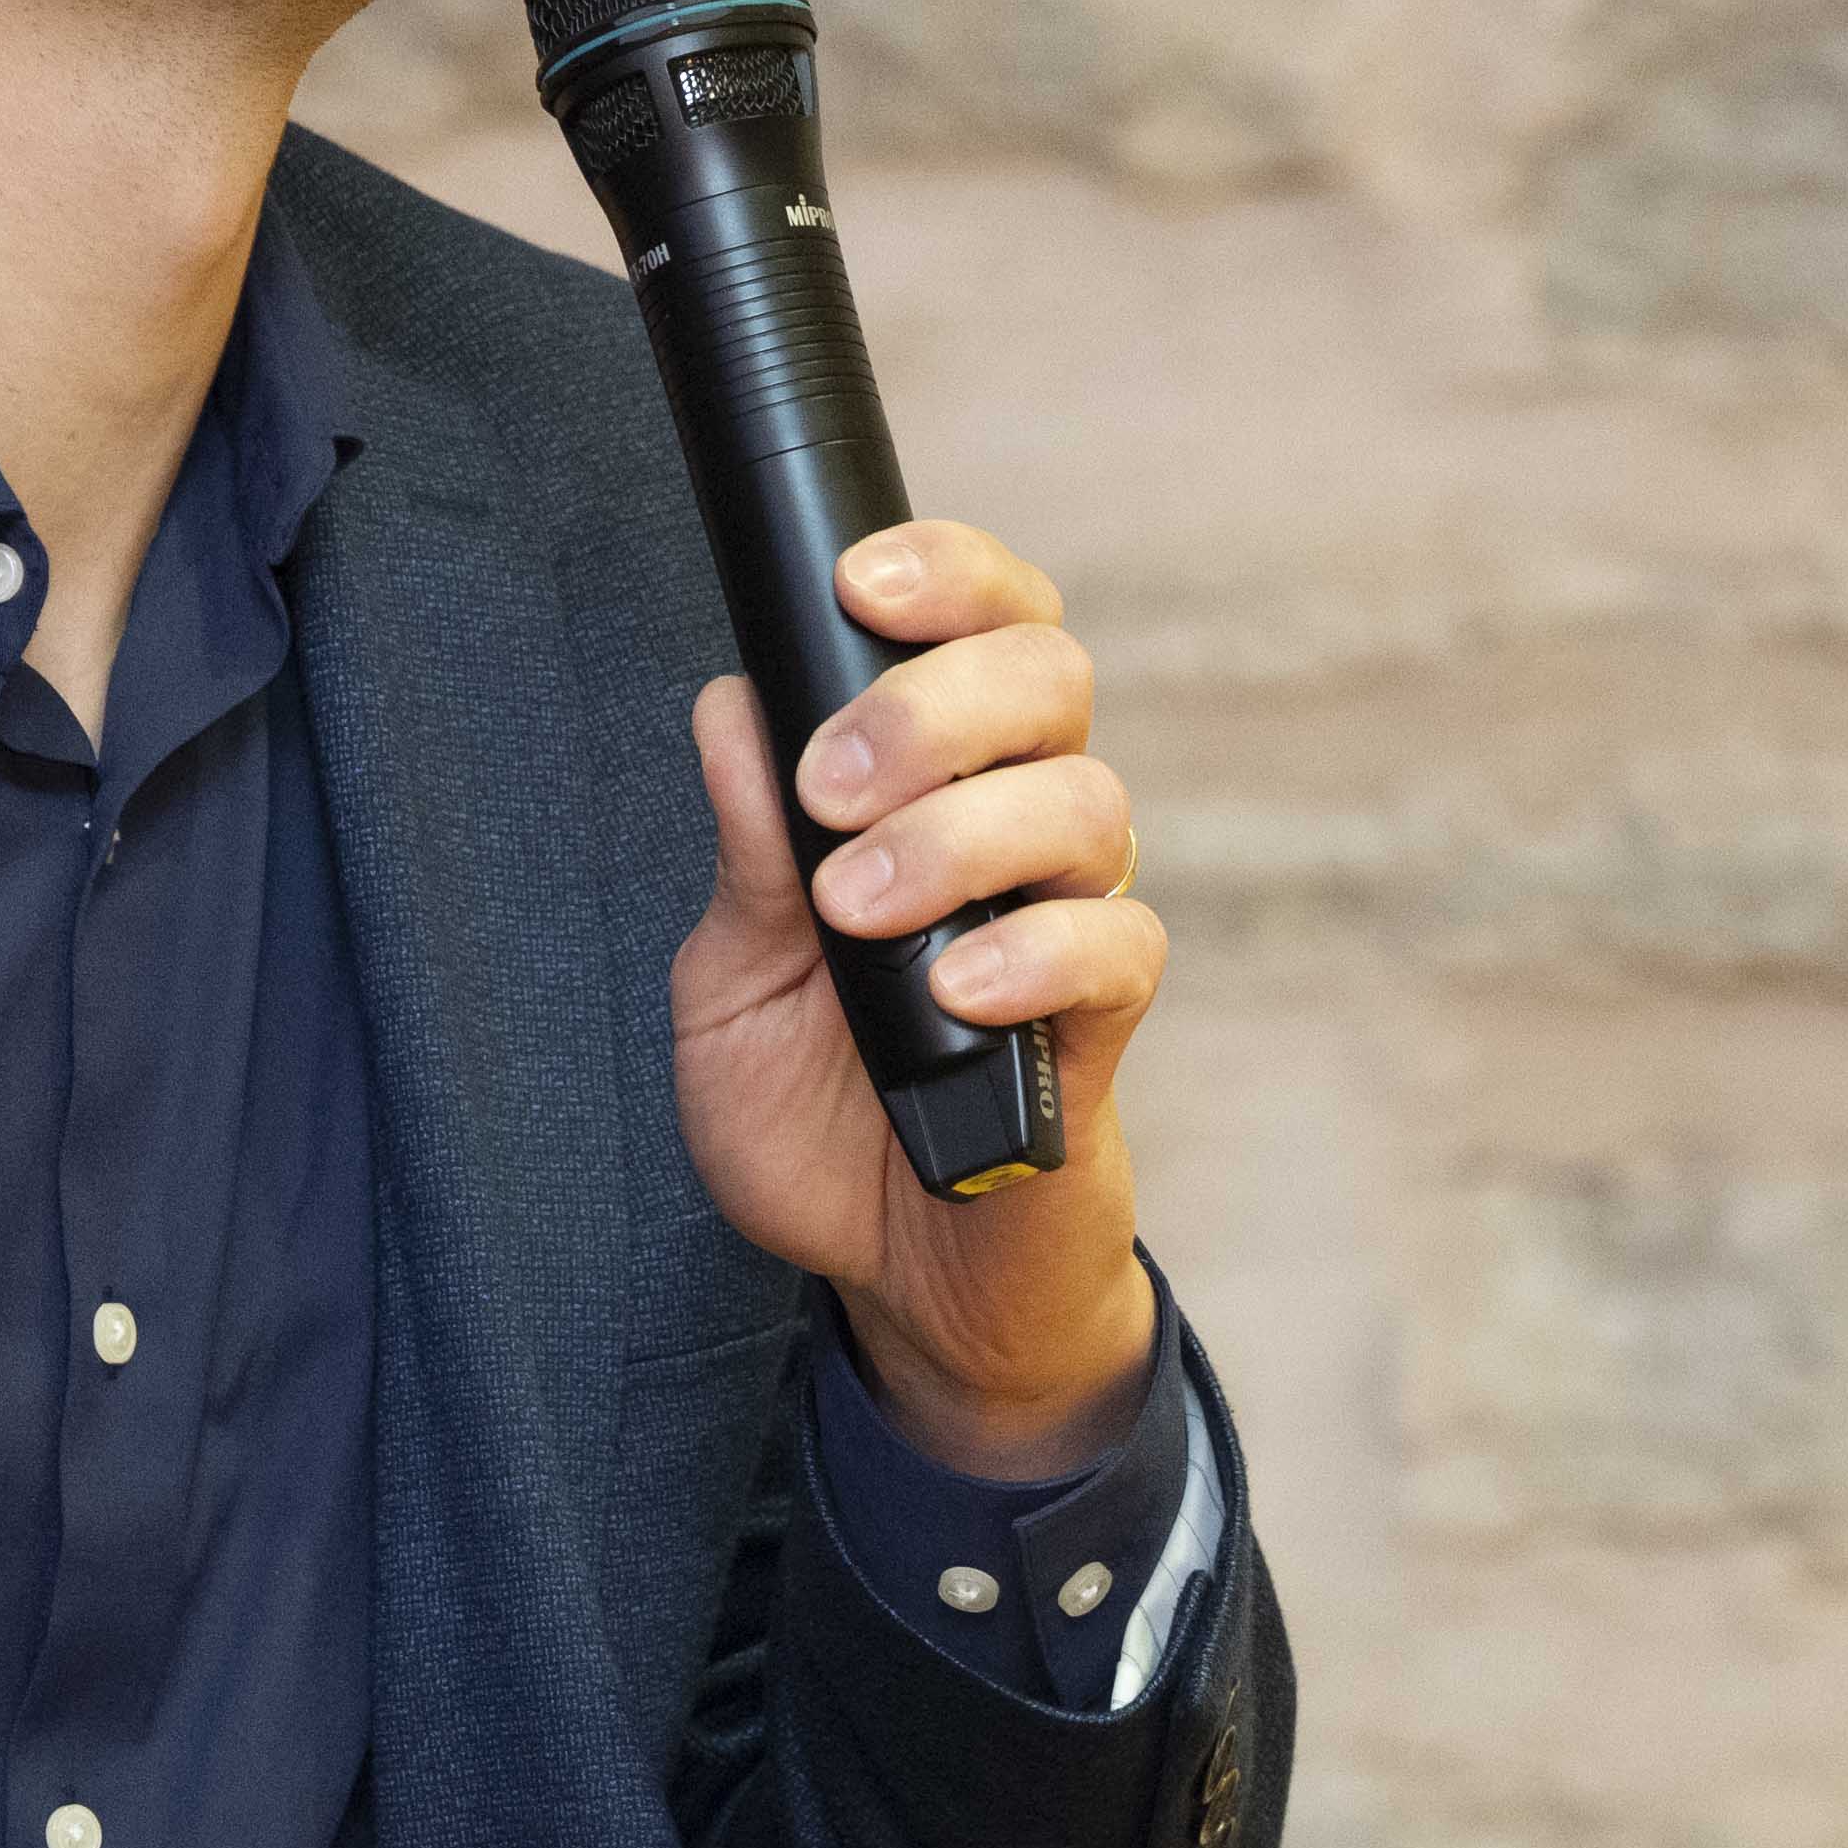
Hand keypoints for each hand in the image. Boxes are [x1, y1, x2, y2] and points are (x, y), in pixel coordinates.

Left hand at [676, 517, 1169, 1481]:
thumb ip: (745, 850)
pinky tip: (954, 991)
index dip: (948, 574)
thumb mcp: (735, 977)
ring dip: (960, 838)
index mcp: (938, 779)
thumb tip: (731, 704)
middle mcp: (1021, 825)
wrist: (887, 1273)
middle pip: (1050, 676)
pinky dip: (1032, 953)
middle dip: (934, 705)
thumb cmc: (815, 1108)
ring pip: (1087, 803)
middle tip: (832, 786)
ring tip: (857, 910)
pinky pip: (1116, 947)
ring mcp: (1070, 919)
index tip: (859, 584)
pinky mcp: (1103, 1026)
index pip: (985, 624)